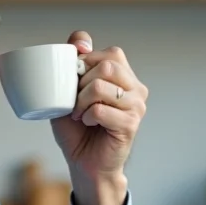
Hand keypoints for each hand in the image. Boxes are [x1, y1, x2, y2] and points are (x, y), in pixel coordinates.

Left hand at [50, 31, 149, 204]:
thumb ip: (73, 63)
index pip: (109, 53)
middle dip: (81, 82)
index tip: (73, 82)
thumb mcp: (68, 91)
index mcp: (124, 76)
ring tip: (79, 114)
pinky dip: (88, 116)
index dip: (85, 63)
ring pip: (103, 85)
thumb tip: (79, 41)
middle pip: (108, 65)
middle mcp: (135, 88)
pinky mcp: (131, 124)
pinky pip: (102, 109)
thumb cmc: (78, 129)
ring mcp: (136, 106)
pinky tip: (88, 123)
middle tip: (74, 102)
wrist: (85, 163)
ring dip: (82, 101)